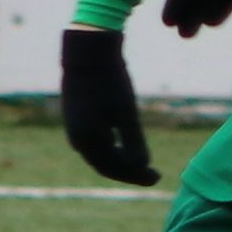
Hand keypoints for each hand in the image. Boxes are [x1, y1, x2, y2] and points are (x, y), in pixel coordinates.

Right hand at [58, 26, 157, 185]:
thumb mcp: (126, 112)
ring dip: (120, 162)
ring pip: (99, 155)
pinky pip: (93, 144)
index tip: (156, 178)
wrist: (87, 53)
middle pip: (106, 166)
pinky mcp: (75, 120)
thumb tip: (142, 167)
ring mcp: (74, 130)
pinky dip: (110, 150)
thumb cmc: (110, 80)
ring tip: (140, 164)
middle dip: (129, 172)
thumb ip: (133, 142)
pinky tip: (123, 147)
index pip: (114, 169)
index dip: (136, 177)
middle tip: (152, 174)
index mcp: (89, 141)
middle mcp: (78, 140)